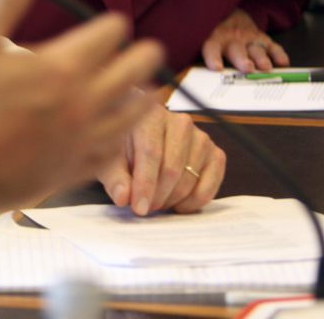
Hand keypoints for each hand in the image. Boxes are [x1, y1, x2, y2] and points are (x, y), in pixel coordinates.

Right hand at [0, 0, 163, 224]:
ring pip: (136, 113)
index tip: (107, 25)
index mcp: (61, 67)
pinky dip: (121, 137)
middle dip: (141, 54)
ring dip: (139, 95)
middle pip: (137, 70)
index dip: (110, 24)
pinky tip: (113, 130)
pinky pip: (116, 152)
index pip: (110, 33)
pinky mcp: (75, 171)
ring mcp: (82, 141)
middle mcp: (82, 104)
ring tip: (137, 87)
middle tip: (141, 50)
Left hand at [96, 104, 224, 214]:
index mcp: (150, 116)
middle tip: (145, 209)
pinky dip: (194, 201)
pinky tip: (178, 205)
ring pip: (190, 179)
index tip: (139, 208)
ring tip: (156, 203)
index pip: (151, 153)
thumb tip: (123, 197)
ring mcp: (200, 137)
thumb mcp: (109, 159)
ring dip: (173, 200)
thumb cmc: (123, 147)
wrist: (142, 136)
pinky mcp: (214, 152)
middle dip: (157, 196)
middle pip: (172, 168)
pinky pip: (210, 184)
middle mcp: (179, 122)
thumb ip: (114, 177)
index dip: (145, 184)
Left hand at [201, 8, 287, 71]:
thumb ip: (200, 52)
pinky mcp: (261, 38)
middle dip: (242, 59)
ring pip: (255, 48)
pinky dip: (278, 54)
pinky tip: (283, 62)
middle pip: (237, 50)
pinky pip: (271, 46)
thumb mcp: (201, 37)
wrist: (227, 9)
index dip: (213, 57)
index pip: (211, 47)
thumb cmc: (212, 29)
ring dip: (261, 58)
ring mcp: (248, 38)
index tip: (216, 67)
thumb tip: (189, 72)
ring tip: (265, 66)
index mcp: (214, 38)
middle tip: (247, 68)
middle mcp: (232, 38)